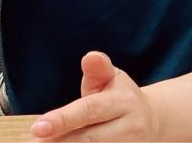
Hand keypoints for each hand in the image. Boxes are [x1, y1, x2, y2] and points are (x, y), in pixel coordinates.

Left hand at [24, 51, 166, 142]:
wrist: (153, 122)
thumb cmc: (121, 96)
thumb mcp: (113, 77)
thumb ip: (98, 69)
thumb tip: (89, 57)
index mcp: (124, 101)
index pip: (90, 110)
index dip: (63, 119)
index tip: (38, 127)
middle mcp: (130, 127)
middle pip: (90, 138)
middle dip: (59, 142)